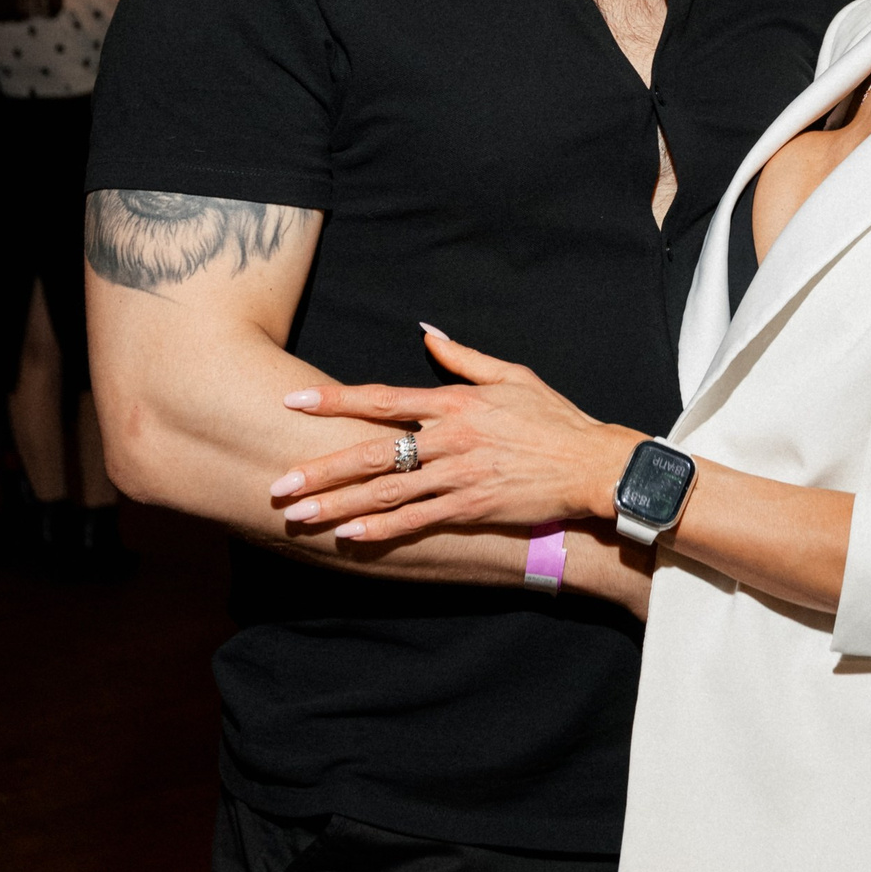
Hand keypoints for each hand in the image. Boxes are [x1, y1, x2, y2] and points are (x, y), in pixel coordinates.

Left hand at [272, 325, 633, 548]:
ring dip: (339, 506)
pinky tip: (348, 537)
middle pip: (372, 453)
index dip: (334, 400)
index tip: (292, 401)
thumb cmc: (554, 419)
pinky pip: (417, 522)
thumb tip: (428, 334)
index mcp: (455, 402)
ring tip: (299, 516)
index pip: (382, 399)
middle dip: (321, 468)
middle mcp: (450, 438)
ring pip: (386, 493)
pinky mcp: (471, 508)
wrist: (592, 464)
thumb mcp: (512, 375)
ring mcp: (459, 476)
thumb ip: (464, 359)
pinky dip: (381, 531)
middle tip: (278, 483)